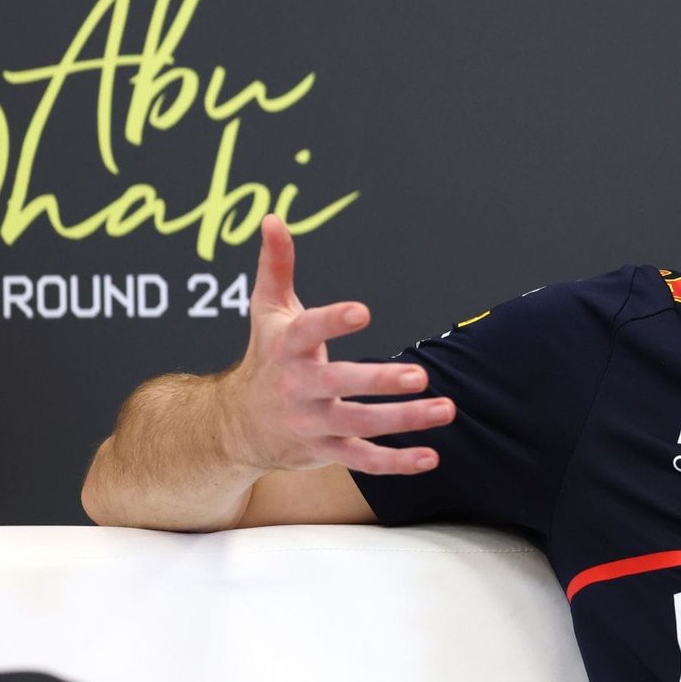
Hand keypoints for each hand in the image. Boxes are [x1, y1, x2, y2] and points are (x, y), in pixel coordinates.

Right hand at [218, 214, 454, 475]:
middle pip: (339, 386)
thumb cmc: (264, 357)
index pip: (309, 332)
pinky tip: (431, 456)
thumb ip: (276, 266)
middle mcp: (298, 388)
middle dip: (378, 382)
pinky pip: (362, 462)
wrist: (234, 426)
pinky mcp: (324, 452)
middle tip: (419, 375)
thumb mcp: (267, 311)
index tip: (363, 312)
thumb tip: (273, 218)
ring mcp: (312, 423)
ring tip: (446, 408)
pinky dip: (396, 463)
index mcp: (286, 348)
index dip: (333, 321)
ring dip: (404, 421)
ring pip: (359, 427)